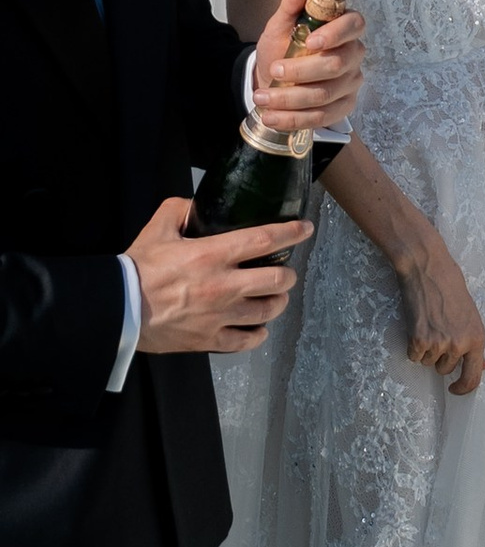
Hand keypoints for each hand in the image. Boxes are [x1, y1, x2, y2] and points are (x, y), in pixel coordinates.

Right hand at [129, 194, 309, 354]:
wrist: (117, 309)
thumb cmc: (137, 269)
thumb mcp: (156, 229)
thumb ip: (179, 210)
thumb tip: (196, 205)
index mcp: (212, 255)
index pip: (264, 240)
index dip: (290, 233)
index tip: (305, 229)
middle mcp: (223, 286)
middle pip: (277, 280)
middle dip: (288, 275)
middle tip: (285, 272)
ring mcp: (219, 316)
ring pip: (267, 311)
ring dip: (277, 302)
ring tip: (275, 298)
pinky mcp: (210, 339)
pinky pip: (247, 341)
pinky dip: (258, 334)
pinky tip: (257, 327)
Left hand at [249, 0, 366, 135]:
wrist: (274, 78)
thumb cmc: (283, 46)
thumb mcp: (280, 25)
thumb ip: (291, 5)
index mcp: (345, 28)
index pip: (354, 25)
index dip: (335, 33)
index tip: (309, 41)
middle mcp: (354, 54)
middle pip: (337, 65)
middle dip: (300, 71)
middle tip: (272, 70)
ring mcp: (351, 83)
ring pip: (325, 95)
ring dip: (290, 99)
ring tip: (261, 98)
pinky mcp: (343, 107)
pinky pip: (322, 117)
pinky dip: (294, 119)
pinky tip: (271, 117)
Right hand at [395, 228, 484, 394]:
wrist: (428, 270)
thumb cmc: (451, 289)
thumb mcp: (471, 316)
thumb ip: (474, 343)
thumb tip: (482, 368)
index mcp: (477, 338)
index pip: (473, 376)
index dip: (463, 388)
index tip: (455, 389)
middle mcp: (460, 344)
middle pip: (445, 370)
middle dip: (439, 358)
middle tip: (437, 333)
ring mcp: (440, 343)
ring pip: (428, 363)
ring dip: (425, 350)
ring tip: (428, 326)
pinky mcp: (419, 340)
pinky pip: (414, 356)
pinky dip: (412, 346)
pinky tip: (416, 326)